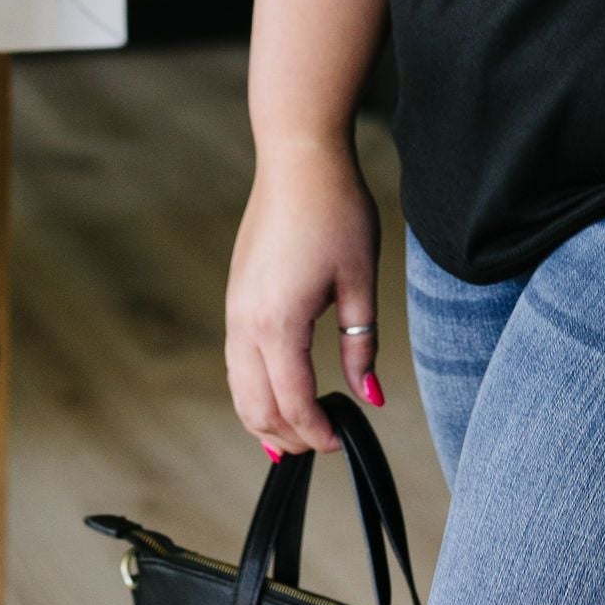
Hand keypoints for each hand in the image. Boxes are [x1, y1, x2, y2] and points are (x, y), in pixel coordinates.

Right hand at [225, 135, 382, 456]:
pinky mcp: (235, 296)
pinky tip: (278, 390)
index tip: (342, 442)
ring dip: (265, 418)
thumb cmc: (336, 212)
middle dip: (287, 437)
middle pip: (256, 406)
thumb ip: (361, 346)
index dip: (317, 432)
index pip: (293, 402)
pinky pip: (236, 361)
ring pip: (238, 387)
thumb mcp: (360, 281)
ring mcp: (234, 309)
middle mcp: (246, 323)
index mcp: (279, 323)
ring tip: (298, 432)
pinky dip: (253, 389)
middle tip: (322, 445)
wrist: (298, 159)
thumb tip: (370, 398)